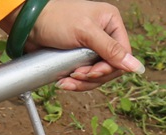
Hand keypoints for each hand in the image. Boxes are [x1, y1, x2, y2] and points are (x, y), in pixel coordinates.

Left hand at [2, 0, 143, 90]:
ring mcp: (92, 49)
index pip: (123, 56)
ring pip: (97, 77)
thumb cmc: (57, 20)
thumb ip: (111, 50)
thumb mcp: (86, 33)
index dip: (109, 69)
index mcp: (111, 23)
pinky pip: (85, 78)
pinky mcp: (80, 59)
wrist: (29, 25)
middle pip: (110, 69)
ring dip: (82, 83)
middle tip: (76, 75)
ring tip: (66, 80)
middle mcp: (105, 36)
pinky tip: (63, 81)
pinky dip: (75, 83)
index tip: (92, 73)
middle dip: (92, 77)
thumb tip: (136, 67)